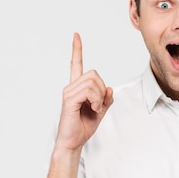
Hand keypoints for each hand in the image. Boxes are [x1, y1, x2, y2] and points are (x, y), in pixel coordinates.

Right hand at [55, 32, 113, 150]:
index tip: (76, 36)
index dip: (77, 50)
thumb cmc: (84, 127)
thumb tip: (110, 89)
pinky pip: (88, 91)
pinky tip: (93, 108)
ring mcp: (69, 92)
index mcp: (77, 88)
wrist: (73, 142)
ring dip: (100, 96)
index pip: (76, 64)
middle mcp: (71, 87)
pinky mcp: (69, 99)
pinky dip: (96, 100)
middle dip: (102, 89)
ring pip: (93, 82)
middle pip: (94, 74)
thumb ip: (106, 99)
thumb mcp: (101, 111)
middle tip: (100, 104)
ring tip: (95, 108)